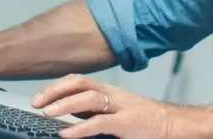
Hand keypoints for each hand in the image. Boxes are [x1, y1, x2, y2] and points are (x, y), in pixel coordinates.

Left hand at [33, 75, 176, 138]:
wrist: (176, 127)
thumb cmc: (147, 122)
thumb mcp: (118, 113)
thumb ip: (95, 113)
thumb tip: (69, 117)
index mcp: (111, 92)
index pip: (80, 80)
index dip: (58, 85)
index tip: (40, 95)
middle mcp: (115, 95)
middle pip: (81, 83)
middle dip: (56, 90)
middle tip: (36, 102)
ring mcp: (123, 108)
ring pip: (90, 98)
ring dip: (65, 104)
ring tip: (47, 113)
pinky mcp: (129, 124)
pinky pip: (100, 123)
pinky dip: (80, 128)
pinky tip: (66, 133)